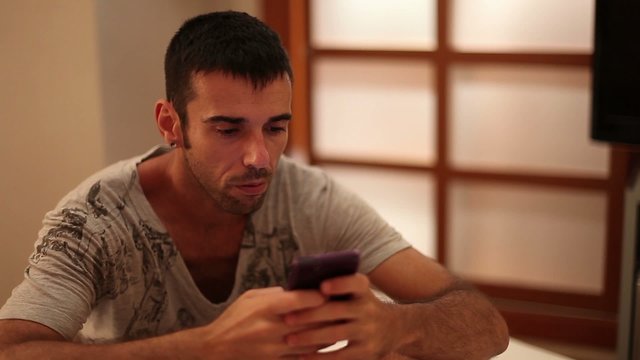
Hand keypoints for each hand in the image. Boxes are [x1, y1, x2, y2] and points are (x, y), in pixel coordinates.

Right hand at [198, 287, 327, 359]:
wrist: (216, 348)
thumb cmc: (235, 318)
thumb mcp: (251, 297)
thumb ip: (276, 293)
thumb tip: (300, 289)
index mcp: (265, 308)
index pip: (299, 300)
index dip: (318, 296)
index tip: (330, 292)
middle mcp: (271, 328)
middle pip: (310, 321)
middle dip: (328, 314)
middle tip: (343, 308)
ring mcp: (274, 348)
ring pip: (310, 342)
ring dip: (327, 334)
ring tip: (339, 325)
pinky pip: (302, 357)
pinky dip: (315, 350)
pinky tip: (325, 343)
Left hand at [282, 274, 401, 358]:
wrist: (394, 327)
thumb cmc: (361, 305)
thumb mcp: (357, 292)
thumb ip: (336, 287)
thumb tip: (299, 288)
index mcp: (363, 290)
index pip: (354, 283)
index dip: (339, 284)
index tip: (321, 286)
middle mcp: (368, 309)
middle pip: (336, 311)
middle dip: (310, 315)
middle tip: (287, 319)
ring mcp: (368, 331)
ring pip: (335, 335)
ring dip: (310, 338)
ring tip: (289, 339)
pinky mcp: (366, 352)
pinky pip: (339, 356)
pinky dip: (319, 357)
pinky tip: (302, 357)